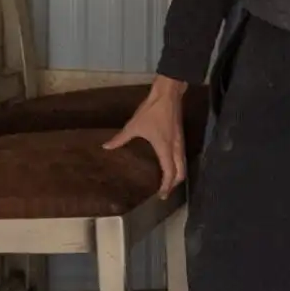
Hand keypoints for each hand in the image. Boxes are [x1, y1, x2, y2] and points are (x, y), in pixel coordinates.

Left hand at [105, 76, 188, 197]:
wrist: (168, 94)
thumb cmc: (152, 111)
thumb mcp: (134, 125)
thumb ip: (120, 138)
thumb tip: (106, 147)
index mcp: (165, 149)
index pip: (169, 173)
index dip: (166, 186)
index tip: (161, 196)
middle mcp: (176, 148)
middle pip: (181, 173)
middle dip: (174, 184)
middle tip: (165, 192)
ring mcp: (181, 142)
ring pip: (183, 165)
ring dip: (177, 175)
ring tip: (167, 182)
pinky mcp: (181, 136)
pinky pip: (182, 156)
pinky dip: (178, 165)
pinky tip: (169, 164)